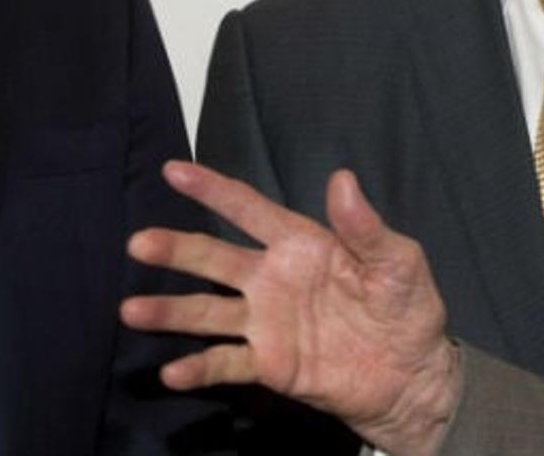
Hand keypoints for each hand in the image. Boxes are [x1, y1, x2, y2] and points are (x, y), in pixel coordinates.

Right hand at [122, 161, 460, 455]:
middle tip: (138, 242)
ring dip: (170, 311)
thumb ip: (365, 226)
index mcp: (300, 244)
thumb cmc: (406, 308)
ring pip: (207, 312)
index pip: (248, 208)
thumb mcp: (398, 261)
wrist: (412, 375)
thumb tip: (343, 179)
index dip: (212, 188)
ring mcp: (266, 323)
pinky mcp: (270, 364)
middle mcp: (272, 279)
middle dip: (175, 248)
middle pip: (214, 258)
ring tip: (131, 310)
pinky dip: (198, 367)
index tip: (173, 169)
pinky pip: (226, 362)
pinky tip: (172, 371)